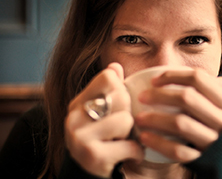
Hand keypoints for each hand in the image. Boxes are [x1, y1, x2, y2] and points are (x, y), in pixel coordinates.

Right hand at [65, 63, 143, 177]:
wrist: (85, 173)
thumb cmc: (99, 140)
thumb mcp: (100, 113)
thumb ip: (107, 89)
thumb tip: (115, 65)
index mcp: (78, 103)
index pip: (108, 77)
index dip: (121, 89)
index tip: (119, 105)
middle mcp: (75, 117)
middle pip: (120, 96)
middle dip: (128, 113)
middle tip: (122, 127)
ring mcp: (80, 137)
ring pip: (126, 120)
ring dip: (132, 134)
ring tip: (122, 140)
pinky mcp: (93, 155)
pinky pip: (130, 145)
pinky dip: (136, 152)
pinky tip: (129, 154)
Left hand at [135, 69, 221, 162]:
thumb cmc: (219, 125)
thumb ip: (209, 88)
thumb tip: (185, 70)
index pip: (198, 78)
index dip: (173, 75)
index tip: (154, 80)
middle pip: (187, 98)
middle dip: (159, 95)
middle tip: (141, 97)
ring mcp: (213, 140)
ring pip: (180, 124)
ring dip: (155, 119)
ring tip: (138, 118)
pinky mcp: (203, 158)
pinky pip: (178, 151)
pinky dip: (159, 143)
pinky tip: (144, 137)